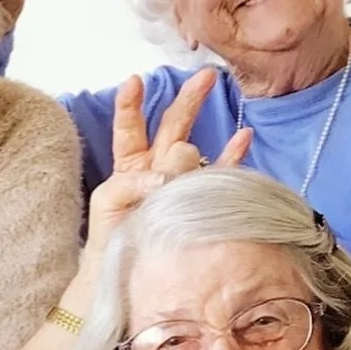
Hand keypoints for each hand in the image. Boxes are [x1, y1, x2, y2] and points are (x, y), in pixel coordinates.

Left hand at [82, 69, 252, 262]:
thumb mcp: (106, 202)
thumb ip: (130, 183)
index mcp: (130, 164)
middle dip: (188, 98)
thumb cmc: (110, 236)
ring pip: (193, 147)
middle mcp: (158, 166)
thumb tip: (169, 174)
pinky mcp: (201, 198)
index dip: (131, 104)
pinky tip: (244, 135)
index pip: (130, 127)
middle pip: (173, 124)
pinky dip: (233, 153)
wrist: (125, 273)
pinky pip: (221, 172)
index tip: (134, 81)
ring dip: (194, 138)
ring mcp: (182, 181)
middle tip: (205, 75)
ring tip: (197, 130)